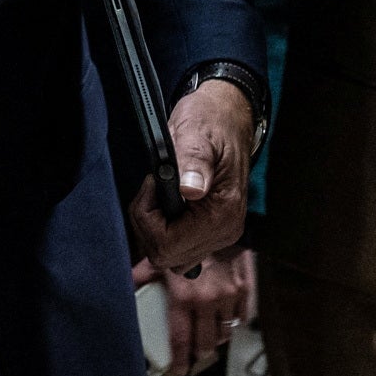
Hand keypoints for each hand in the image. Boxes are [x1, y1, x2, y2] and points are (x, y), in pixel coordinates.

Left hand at [130, 76, 251, 271]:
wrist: (227, 118)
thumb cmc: (210, 123)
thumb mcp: (196, 134)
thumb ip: (193, 162)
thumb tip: (190, 189)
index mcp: (223, 214)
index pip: (167, 246)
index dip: (148, 218)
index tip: (152, 184)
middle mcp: (224, 232)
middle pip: (164, 256)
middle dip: (148, 223)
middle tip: (154, 186)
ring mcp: (218, 234)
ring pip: (168, 256)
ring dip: (153, 226)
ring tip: (161, 191)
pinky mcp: (210, 231)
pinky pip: (176, 248)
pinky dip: (162, 229)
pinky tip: (166, 203)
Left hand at [132, 246, 253, 375]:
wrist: (220, 220)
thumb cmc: (187, 239)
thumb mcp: (161, 258)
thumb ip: (143, 275)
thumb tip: (126, 285)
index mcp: (184, 298)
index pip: (181, 340)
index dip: (179, 360)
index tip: (177, 369)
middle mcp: (209, 302)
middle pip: (206, 344)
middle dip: (199, 355)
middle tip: (193, 359)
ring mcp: (229, 297)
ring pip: (225, 334)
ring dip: (217, 341)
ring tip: (209, 342)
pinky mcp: (245, 290)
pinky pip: (242, 317)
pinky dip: (234, 323)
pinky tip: (226, 322)